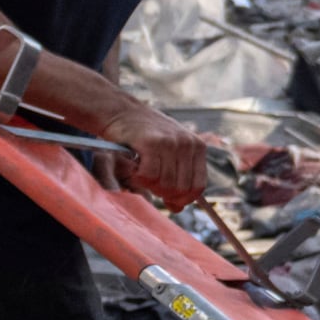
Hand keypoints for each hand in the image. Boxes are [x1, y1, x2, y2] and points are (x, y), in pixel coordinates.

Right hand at [96, 97, 212, 212]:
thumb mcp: (168, 153)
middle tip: (149, 184)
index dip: (183, 199)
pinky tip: (135, 167)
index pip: (198, 186)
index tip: (170, 201)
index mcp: (198, 147)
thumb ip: (177, 178)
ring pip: (165, 184)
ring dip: (149, 185)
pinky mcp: (152, 142)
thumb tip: (178, 208)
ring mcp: (171, 142)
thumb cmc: (144, 135)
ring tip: (141, 172)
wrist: (121, 111)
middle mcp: (188, 144)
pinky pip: (150, 175)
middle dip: (163, 194)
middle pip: (181, 189)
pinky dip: (139, 177)